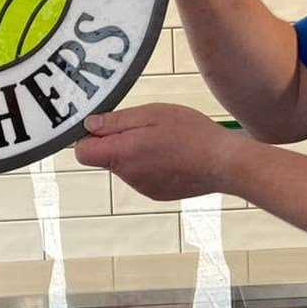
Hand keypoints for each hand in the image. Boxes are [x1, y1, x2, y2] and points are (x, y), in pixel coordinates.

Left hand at [73, 105, 239, 200]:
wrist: (224, 164)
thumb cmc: (190, 134)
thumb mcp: (152, 114)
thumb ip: (117, 121)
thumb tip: (89, 125)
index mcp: (122, 154)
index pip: (83, 152)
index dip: (89, 137)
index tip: (106, 124)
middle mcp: (128, 176)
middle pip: (105, 157)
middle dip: (116, 141)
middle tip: (144, 126)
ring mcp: (142, 187)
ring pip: (125, 165)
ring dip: (135, 151)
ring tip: (163, 139)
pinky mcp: (157, 193)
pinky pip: (142, 175)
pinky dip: (150, 163)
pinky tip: (172, 154)